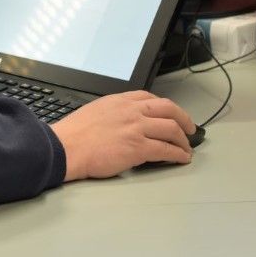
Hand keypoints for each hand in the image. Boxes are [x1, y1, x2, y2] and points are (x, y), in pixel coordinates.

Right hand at [51, 91, 195, 180]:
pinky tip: (181, 159)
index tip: (171, 113)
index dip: (165, 107)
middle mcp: (131, 110)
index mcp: (119, 101)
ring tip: (187, 148)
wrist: (66, 147)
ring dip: (183, 139)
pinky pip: (166, 149)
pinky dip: (178, 154)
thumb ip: (112, 113)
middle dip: (183, 118)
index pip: (150, 97)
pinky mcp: (138, 147)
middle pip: (168, 109)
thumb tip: (122, 122)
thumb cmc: (73, 134)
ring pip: (171, 128)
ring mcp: (136, 128)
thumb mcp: (94, 111)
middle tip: (189, 128)